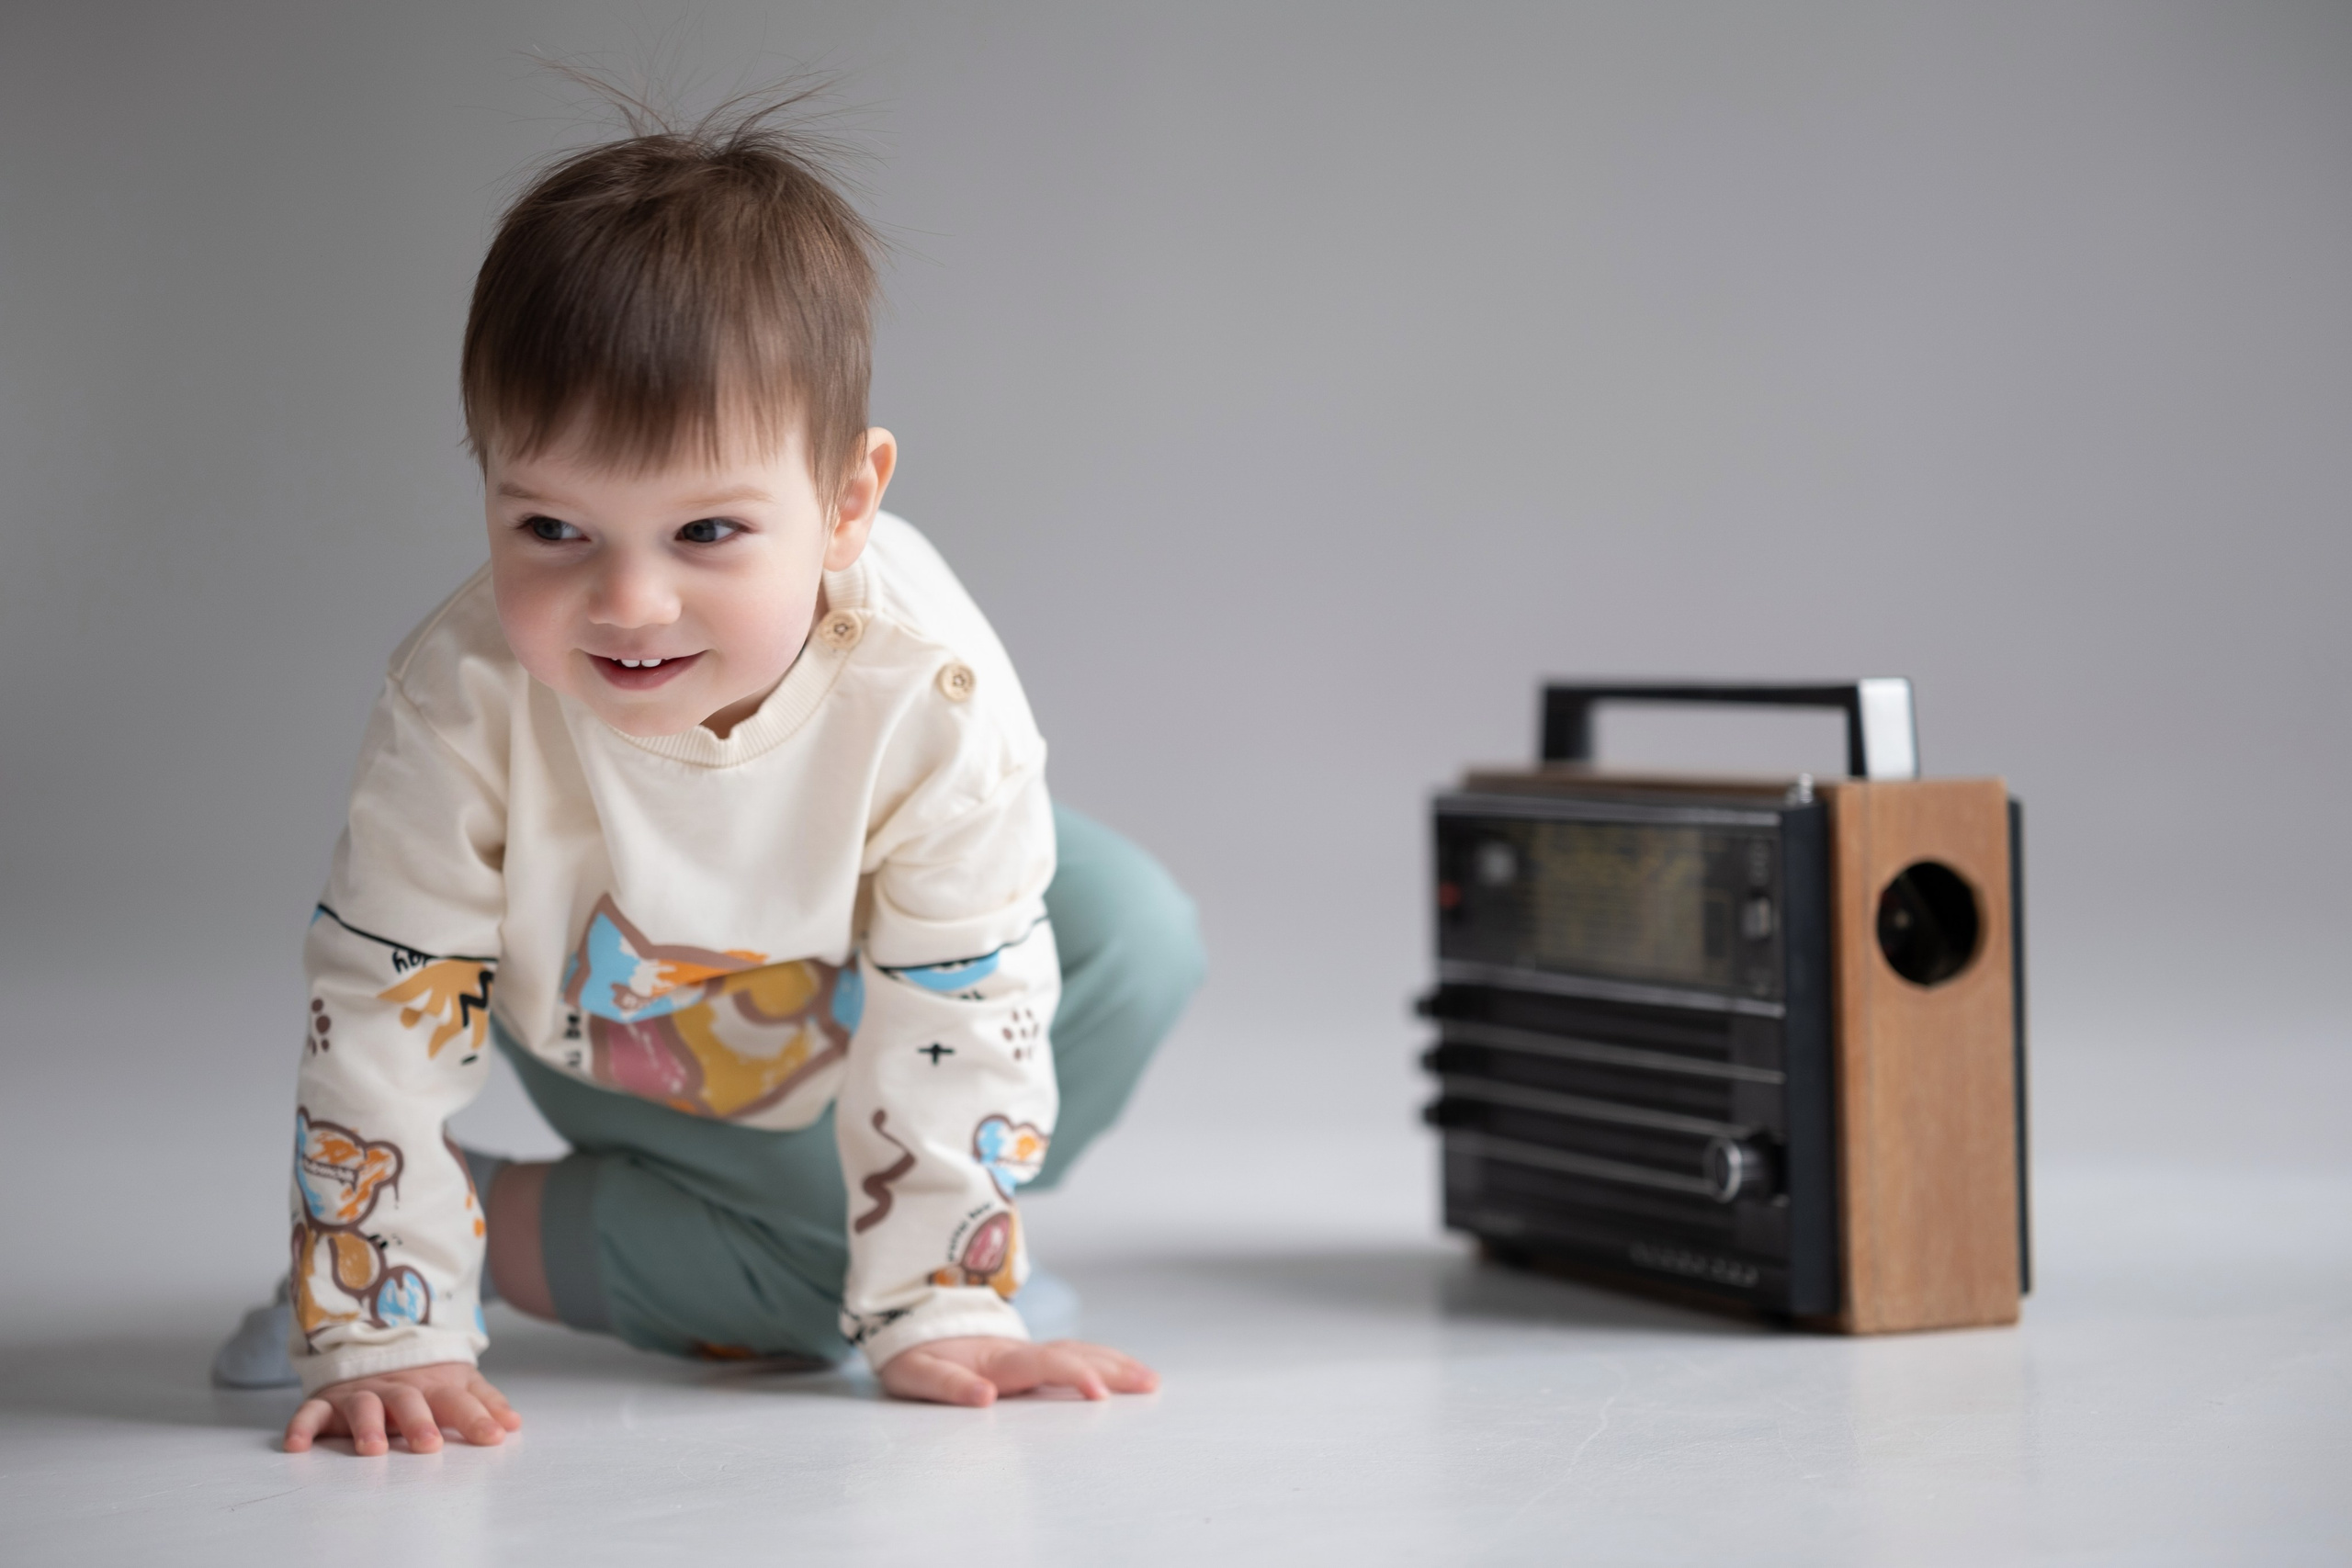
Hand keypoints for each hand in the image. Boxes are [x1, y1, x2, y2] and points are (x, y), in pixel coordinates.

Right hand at [283, 1362, 521, 1454]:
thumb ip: (484, 1403)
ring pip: (363, 1405)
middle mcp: (396, 1389)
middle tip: (430, 1445)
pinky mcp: (327, 1402)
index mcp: (432, 1386)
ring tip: (373, 1447)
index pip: (457, 1401)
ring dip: (367, 1425)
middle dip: (419, 1422)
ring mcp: (361, 1393)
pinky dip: (302, 1425)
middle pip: (409, 1401)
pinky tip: (297, 1445)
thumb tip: (514, 1424)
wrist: (373, 1347)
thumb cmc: (423, 1381)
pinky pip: (311, 1412)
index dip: (476, 1418)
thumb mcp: (457, 1385)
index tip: (494, 1437)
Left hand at [877, 1336, 1157, 1407]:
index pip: (1042, 1364)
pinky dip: (1103, 1362)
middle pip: (1074, 1355)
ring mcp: (1029, 1353)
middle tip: (1150, 1384)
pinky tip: (1123, 1372)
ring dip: (1116, 1364)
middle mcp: (1020, 1352)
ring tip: (1149, 1380)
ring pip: (1079, 1353)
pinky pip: (1074, 1356)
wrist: (914, 1325)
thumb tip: (985, 1397)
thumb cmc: (916, 1356)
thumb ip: (948, 1384)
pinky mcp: (1031, 1359)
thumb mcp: (916, 1372)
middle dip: (1113, 1369)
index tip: (1099, 1391)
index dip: (1071, 1375)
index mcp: (996, 1359)